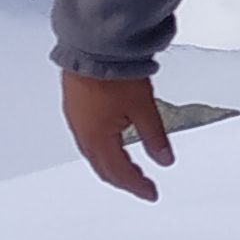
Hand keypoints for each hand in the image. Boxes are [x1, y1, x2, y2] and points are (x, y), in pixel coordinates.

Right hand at [63, 68, 177, 201]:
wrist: (92, 46)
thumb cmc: (114, 73)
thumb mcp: (144, 108)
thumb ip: (155, 137)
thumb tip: (165, 160)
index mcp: (98, 139)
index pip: (120, 172)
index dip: (137, 186)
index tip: (151, 193)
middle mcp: (83, 133)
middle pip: (103, 168)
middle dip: (123, 180)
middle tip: (141, 186)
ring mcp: (76, 119)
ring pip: (93, 154)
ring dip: (111, 166)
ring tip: (128, 170)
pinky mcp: (74, 106)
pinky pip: (86, 138)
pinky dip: (100, 149)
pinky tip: (109, 144)